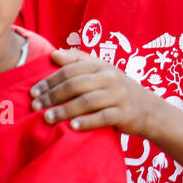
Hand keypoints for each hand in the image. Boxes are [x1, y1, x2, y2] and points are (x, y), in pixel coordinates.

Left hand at [30, 49, 157, 133]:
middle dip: (52, 95)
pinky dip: (86, 122)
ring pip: (87, 101)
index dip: (50, 80)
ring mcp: (118, 95)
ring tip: (48, 118)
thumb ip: (79, 61)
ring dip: (64, 110)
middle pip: (76, 84)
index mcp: (102, 65)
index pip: (71, 69)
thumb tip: (54, 54)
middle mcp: (111, 78)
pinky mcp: (124, 113)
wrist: (148, 109)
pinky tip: (71, 127)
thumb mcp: (102, 71)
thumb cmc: (117, 89)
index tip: (34, 91)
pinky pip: (102, 117)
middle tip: (35, 105)